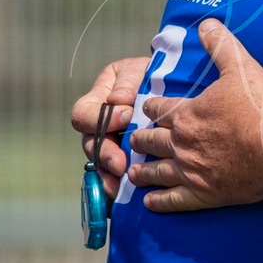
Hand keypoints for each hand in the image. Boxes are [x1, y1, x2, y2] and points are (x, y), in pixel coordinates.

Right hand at [72, 55, 150, 197]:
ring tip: (120, 183)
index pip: (84, 112)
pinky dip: (113, 184)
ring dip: (109, 172)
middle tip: (120, 164)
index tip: (125, 116)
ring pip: (99, 162)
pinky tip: (120, 192)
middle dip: (105, 153)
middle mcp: (99, 123)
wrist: (178, 91)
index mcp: (100, 97)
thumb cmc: (157, 76)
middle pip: (90, 142)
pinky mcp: (122, 159)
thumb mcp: (142, 70)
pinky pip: (110, 175)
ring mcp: (110, 142)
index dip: (100, 118)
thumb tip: (116, 99)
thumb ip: (128, 81)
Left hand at [125, 18, 262, 211]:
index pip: (158, 109)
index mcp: (187, 114)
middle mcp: (182, 143)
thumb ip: (220, 44)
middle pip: (151, 140)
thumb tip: (206, 22)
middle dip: (141, 139)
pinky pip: (173, 200)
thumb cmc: (262, 107)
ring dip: (142, 171)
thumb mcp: (240, 66)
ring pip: (156, 171)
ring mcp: (191, 171)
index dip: (150, 108)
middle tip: (135, 140)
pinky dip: (159, 202)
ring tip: (133, 172)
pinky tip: (149, 203)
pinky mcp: (204, 194)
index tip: (145, 109)